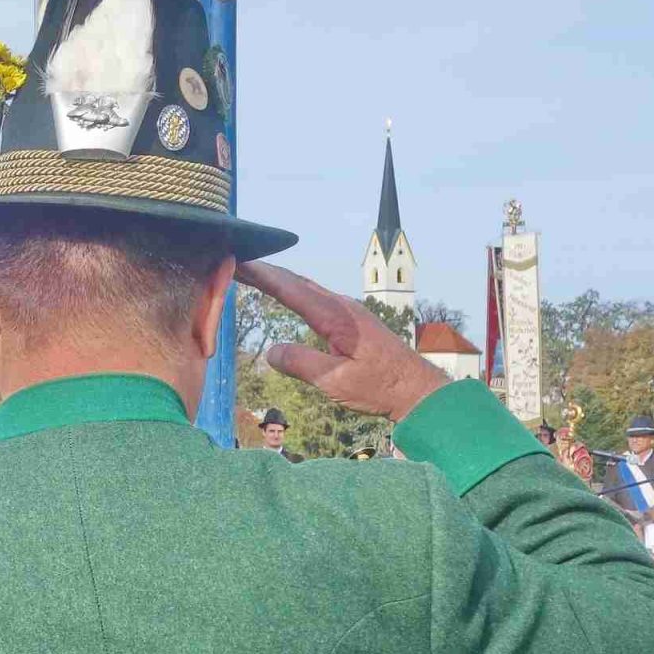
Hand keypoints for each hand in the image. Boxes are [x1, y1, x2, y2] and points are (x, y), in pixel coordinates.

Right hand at [238, 260, 447, 422]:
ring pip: (307, 288)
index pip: (291, 290)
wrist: (418, 390)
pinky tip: (288, 294)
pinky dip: (295, 291)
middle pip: (297, 282)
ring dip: (279, 280)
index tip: (238, 263)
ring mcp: (350, 311)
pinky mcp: (354, 320)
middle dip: (265, 272)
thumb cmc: (381, 387)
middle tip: (236, 264)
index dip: (262, 276)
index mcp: (336, 317)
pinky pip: (317, 297)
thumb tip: (271, 351)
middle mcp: (342, 306)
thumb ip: (301, 364)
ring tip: (253, 275)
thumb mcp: (336, 382)